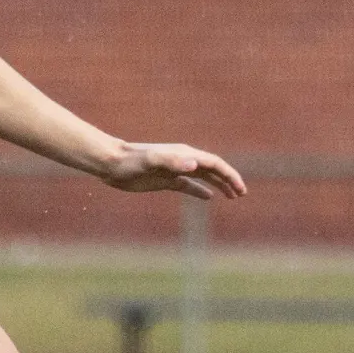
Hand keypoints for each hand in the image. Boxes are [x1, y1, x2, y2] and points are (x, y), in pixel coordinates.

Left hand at [101, 143, 246, 198]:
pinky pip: (188, 185)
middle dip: (229, 180)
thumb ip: (172, 161)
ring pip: (203, 177)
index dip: (229, 175)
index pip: (214, 163)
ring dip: (219, 185)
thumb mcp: (151, 161)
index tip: (240, 188)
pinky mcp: (165, 180)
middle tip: (242, 194)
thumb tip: (195, 165)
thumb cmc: (130, 161)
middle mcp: (182, 160)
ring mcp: (174, 170)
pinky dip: (199, 191)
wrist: (112, 163)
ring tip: (232, 197)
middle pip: (213, 169)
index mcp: (184, 155)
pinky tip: (208, 197)